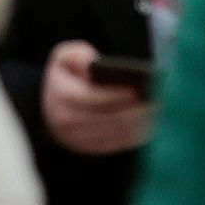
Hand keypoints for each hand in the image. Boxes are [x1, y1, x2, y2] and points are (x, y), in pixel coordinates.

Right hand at [41, 40, 153, 155]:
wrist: (46, 107)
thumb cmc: (64, 78)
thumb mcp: (63, 57)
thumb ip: (79, 55)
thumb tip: (96, 64)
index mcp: (60, 96)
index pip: (91, 98)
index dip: (115, 95)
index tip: (137, 91)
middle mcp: (65, 121)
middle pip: (106, 118)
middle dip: (133, 111)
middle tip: (157, 103)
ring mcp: (75, 139)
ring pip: (113, 133)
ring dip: (138, 125)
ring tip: (157, 113)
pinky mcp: (86, 149)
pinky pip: (114, 145)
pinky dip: (134, 137)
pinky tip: (150, 126)